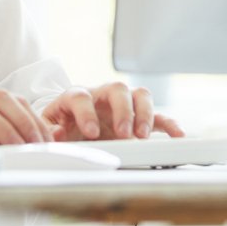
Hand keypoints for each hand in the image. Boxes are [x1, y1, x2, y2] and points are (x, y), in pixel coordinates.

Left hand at [41, 82, 184, 141]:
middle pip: (116, 89)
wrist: (71, 127)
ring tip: (142, 136)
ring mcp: (122, 104)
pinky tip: (176, 134)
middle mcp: (101, 95)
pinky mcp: (137, 117)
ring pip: (139, 95)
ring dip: (144, 114)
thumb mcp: (49, 129)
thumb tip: (57, 133)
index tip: (91, 133)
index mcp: (75, 96)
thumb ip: (50, 131)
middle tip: (123, 133)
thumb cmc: (61, 126)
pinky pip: (157, 115)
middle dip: (122, 111)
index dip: (86, 113)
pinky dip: (168, 123)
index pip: (80, 96)